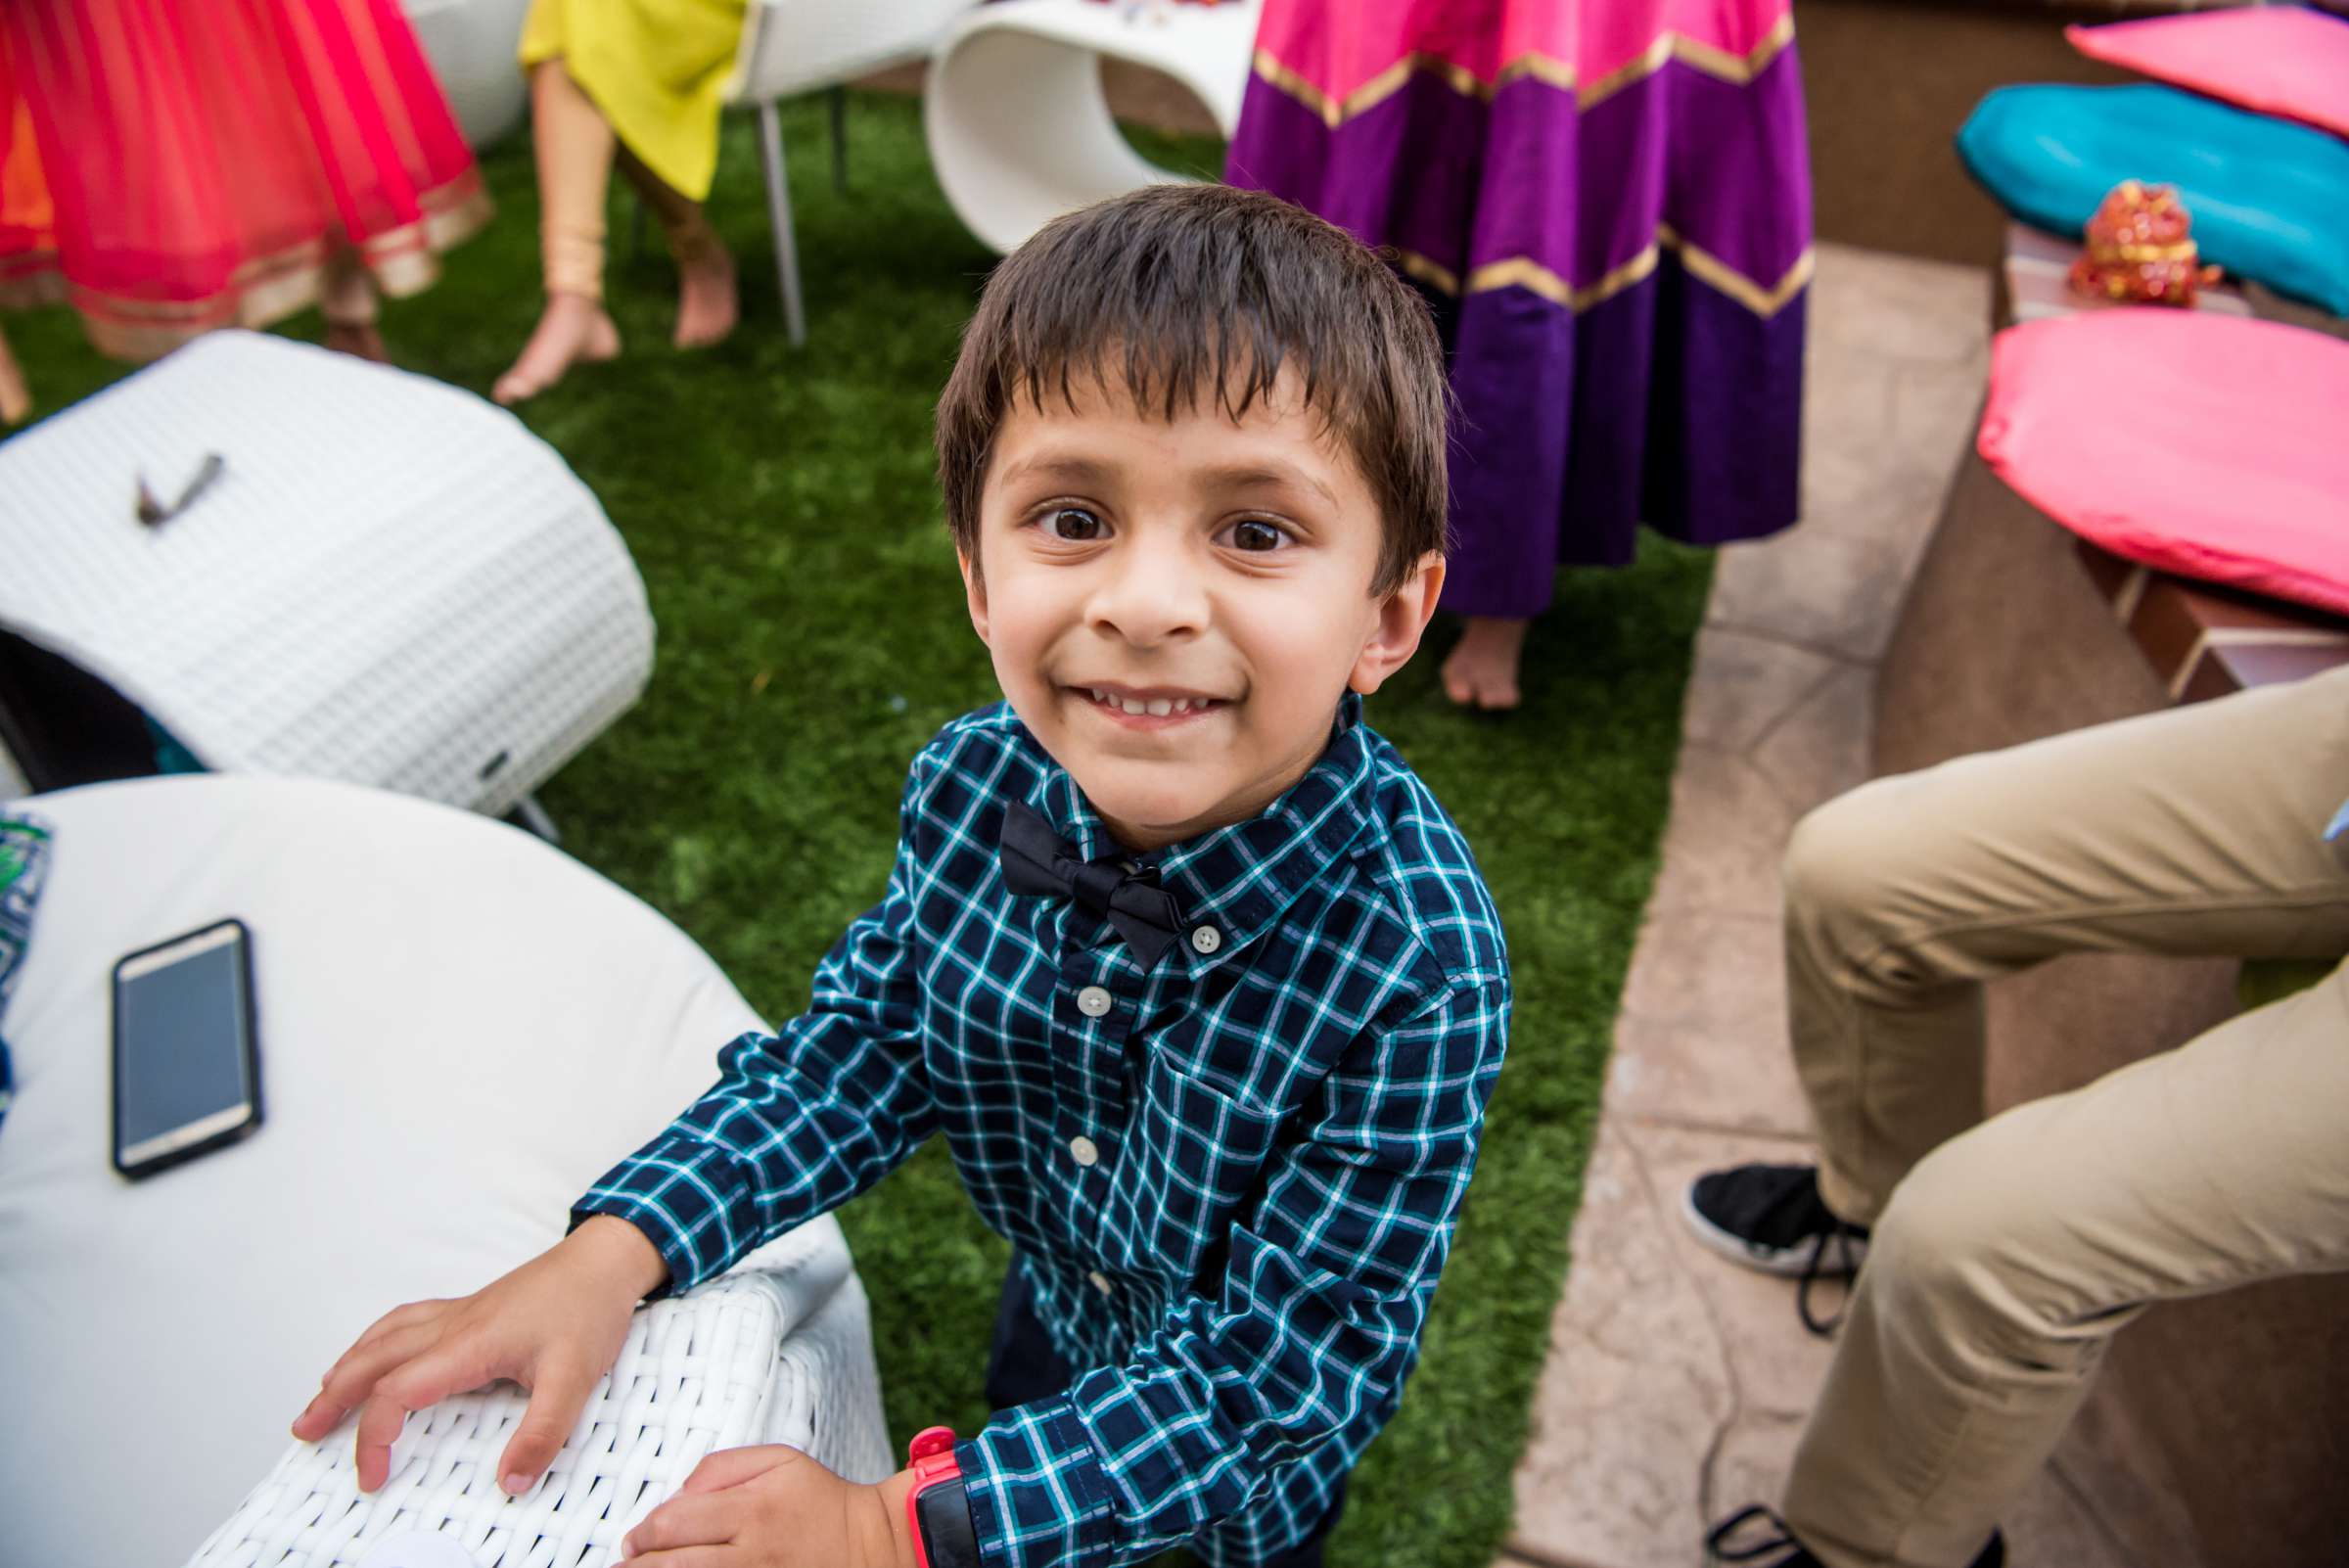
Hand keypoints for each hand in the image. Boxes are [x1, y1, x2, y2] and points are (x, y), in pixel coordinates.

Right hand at [290, 1215, 667, 1492]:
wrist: (605, 1259)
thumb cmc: (589, 1307)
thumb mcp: (575, 1377)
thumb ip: (543, 1433)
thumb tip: (510, 1482)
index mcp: (469, 1344)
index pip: (398, 1393)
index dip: (375, 1438)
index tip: (374, 1476)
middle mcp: (453, 1326)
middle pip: (373, 1360)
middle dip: (333, 1398)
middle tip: (304, 1431)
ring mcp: (458, 1314)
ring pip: (383, 1337)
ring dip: (347, 1367)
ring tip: (321, 1396)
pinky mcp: (470, 1309)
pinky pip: (405, 1322)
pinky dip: (376, 1340)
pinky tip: (374, 1351)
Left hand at [616, 1449, 918, 1567]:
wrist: (869, 1544)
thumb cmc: (819, 1501)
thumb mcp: (778, 1460)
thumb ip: (721, 1467)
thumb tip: (677, 1495)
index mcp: (752, 1506)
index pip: (673, 1522)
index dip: (642, 1533)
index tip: (634, 1539)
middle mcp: (752, 1549)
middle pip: (673, 1565)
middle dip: (638, 1566)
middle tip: (626, 1564)